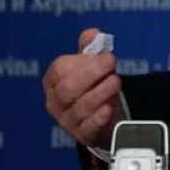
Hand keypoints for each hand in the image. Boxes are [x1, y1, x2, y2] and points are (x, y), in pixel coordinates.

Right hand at [43, 28, 122, 147]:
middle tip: (111, 62)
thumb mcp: (91, 66)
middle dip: (91, 74)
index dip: (82, 61)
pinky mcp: (82, 135)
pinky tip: (108, 108)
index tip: (105, 54)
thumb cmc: (94, 86)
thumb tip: (93, 34)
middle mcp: (56, 102)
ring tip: (115, 81)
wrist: (103, 117)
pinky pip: (87, 128)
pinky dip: (98, 118)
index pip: (60, 69)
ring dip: (99, 93)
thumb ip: (90, 49)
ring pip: (79, 108)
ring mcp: (67, 120)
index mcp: (54, 81)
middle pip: (67, 89)